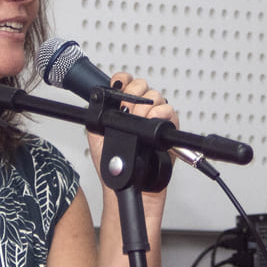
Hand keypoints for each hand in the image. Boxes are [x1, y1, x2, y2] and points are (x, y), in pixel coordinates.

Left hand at [84, 73, 177, 214]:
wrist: (130, 185)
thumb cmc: (113, 166)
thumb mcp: (96, 136)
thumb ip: (97, 116)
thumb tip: (97, 100)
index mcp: (123, 110)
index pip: (125, 83)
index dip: (122, 81)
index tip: (119, 87)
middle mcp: (139, 112)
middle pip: (142, 86)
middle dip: (133, 96)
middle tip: (128, 110)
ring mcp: (154, 119)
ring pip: (156, 97)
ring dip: (147, 106)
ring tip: (139, 120)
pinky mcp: (167, 129)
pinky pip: (170, 112)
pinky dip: (161, 114)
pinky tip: (152, 121)